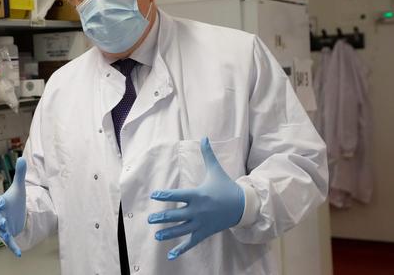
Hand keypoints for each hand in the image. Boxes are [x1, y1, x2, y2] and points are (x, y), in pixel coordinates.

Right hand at [0, 157, 26, 256]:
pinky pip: (9, 242)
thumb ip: (19, 174)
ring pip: (0, 230)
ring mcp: (2, 226)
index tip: (1, 201)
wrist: (15, 213)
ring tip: (7, 235)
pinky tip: (19, 254)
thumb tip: (22, 158)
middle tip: (3, 221)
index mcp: (1, 203)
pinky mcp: (8, 235)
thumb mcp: (19, 188)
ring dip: (3, 233)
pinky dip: (13, 247)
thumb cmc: (14, 200)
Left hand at [148, 137, 244, 259]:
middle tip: (150, 219)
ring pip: (181, 230)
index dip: (165, 194)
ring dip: (168, 233)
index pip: (178, 195)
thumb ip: (208, 155)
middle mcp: (198, 210)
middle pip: (176, 215)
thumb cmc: (225, 187)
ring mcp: (201, 223)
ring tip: (156, 235)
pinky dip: (181, 250)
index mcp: (198, 195)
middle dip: (162, 217)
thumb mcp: (216, 171)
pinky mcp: (204, 232)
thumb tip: (204, 137)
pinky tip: (170, 255)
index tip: (153, 195)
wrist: (242, 206)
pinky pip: (191, 242)